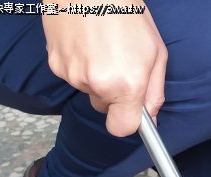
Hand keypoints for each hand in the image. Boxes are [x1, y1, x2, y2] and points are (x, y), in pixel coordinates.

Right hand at [42, 1, 166, 136]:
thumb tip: (150, 117)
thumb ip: (154, 90)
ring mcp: (71, 74)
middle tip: (119, 64)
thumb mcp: (156, 52)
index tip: (133, 111)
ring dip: (95, 76)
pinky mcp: (54, 63)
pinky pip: (71, 75)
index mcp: (125, 85)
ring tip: (102, 46)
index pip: (121, 129)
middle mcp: (96, 84)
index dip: (128, 122)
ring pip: (87, 89)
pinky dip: (79, 64)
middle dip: (113, 95)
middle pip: (104, 108)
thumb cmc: (127, 14)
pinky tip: (86, 43)